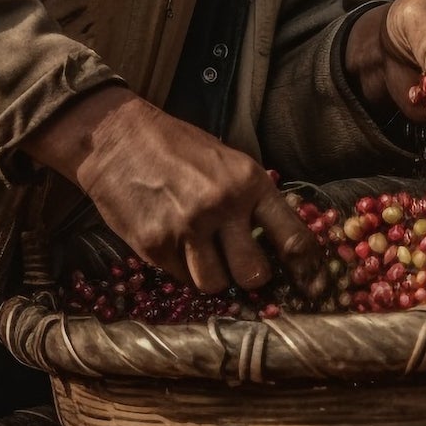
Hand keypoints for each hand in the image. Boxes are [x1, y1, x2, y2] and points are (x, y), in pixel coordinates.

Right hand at [19, 87, 324, 296]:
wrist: (116, 139)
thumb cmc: (177, 148)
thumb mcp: (227, 163)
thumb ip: (252, 201)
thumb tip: (277, 244)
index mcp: (250, 183)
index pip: (293, 238)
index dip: (306, 269)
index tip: (310, 285)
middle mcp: (222, 206)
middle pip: (254, 275)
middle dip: (249, 277)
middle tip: (239, 265)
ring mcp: (187, 228)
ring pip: (215, 284)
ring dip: (211, 275)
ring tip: (200, 251)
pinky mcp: (155, 244)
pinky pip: (180, 278)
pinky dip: (181, 268)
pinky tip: (172, 241)